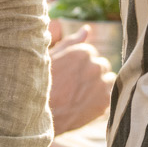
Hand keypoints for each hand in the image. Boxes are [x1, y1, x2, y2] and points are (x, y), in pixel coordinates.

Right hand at [47, 19, 116, 134]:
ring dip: (100, 85)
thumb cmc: (39, 84)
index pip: (91, 53)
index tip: (68, 74)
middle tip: (74, 86)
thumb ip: (71, 43)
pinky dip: (101, 99)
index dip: (79, 64)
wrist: (37, 116)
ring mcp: (102, 84)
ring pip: (109, 80)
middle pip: (101, 66)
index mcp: (83, 52)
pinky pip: (110, 96)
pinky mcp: (105, 102)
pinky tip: (85, 104)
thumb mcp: (51, 58)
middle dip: (91, 73)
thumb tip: (87, 30)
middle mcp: (95, 66)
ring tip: (80, 95)